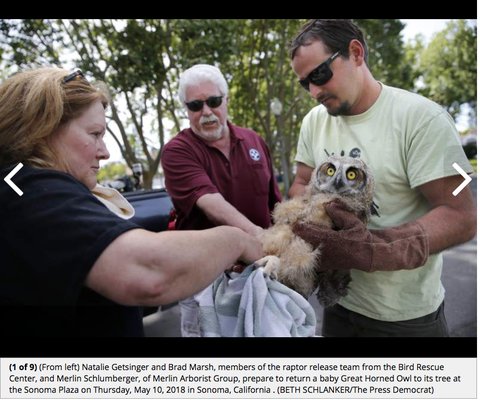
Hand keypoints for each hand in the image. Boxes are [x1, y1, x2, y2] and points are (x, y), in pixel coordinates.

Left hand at [292, 199, 428, 271]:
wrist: (370, 255)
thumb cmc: (362, 237)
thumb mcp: (353, 222)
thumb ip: (340, 213)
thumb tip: (328, 204)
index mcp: (331, 240)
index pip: (311, 233)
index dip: (300, 228)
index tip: (292, 223)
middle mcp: (326, 251)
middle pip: (305, 244)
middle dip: (297, 238)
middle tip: (288, 232)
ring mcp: (325, 260)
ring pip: (307, 254)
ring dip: (300, 247)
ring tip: (292, 242)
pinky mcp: (326, 266)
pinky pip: (312, 261)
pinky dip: (306, 255)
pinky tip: (301, 250)